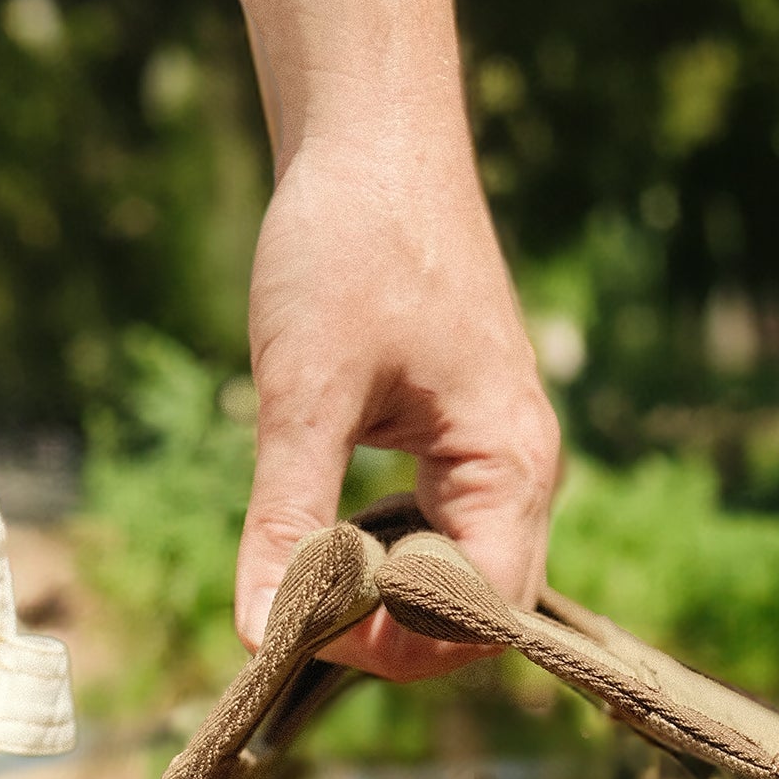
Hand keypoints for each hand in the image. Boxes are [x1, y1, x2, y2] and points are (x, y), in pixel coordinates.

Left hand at [239, 133, 560, 678]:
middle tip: (294, 611)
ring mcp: (502, 457)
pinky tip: (327, 534)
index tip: (306, 626)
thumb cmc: (345, 242)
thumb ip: (285, 517)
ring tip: (304, 572)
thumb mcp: (302, 389)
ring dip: (386, 599)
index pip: (480, 620)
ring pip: (460, 582)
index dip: (399, 646)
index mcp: (510, 464)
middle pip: (478, 618)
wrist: (371, 132)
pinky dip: (387, 556)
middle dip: (392, 635)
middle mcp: (524, 472)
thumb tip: (254, 634)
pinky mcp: (469, 441)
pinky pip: (445, 537)